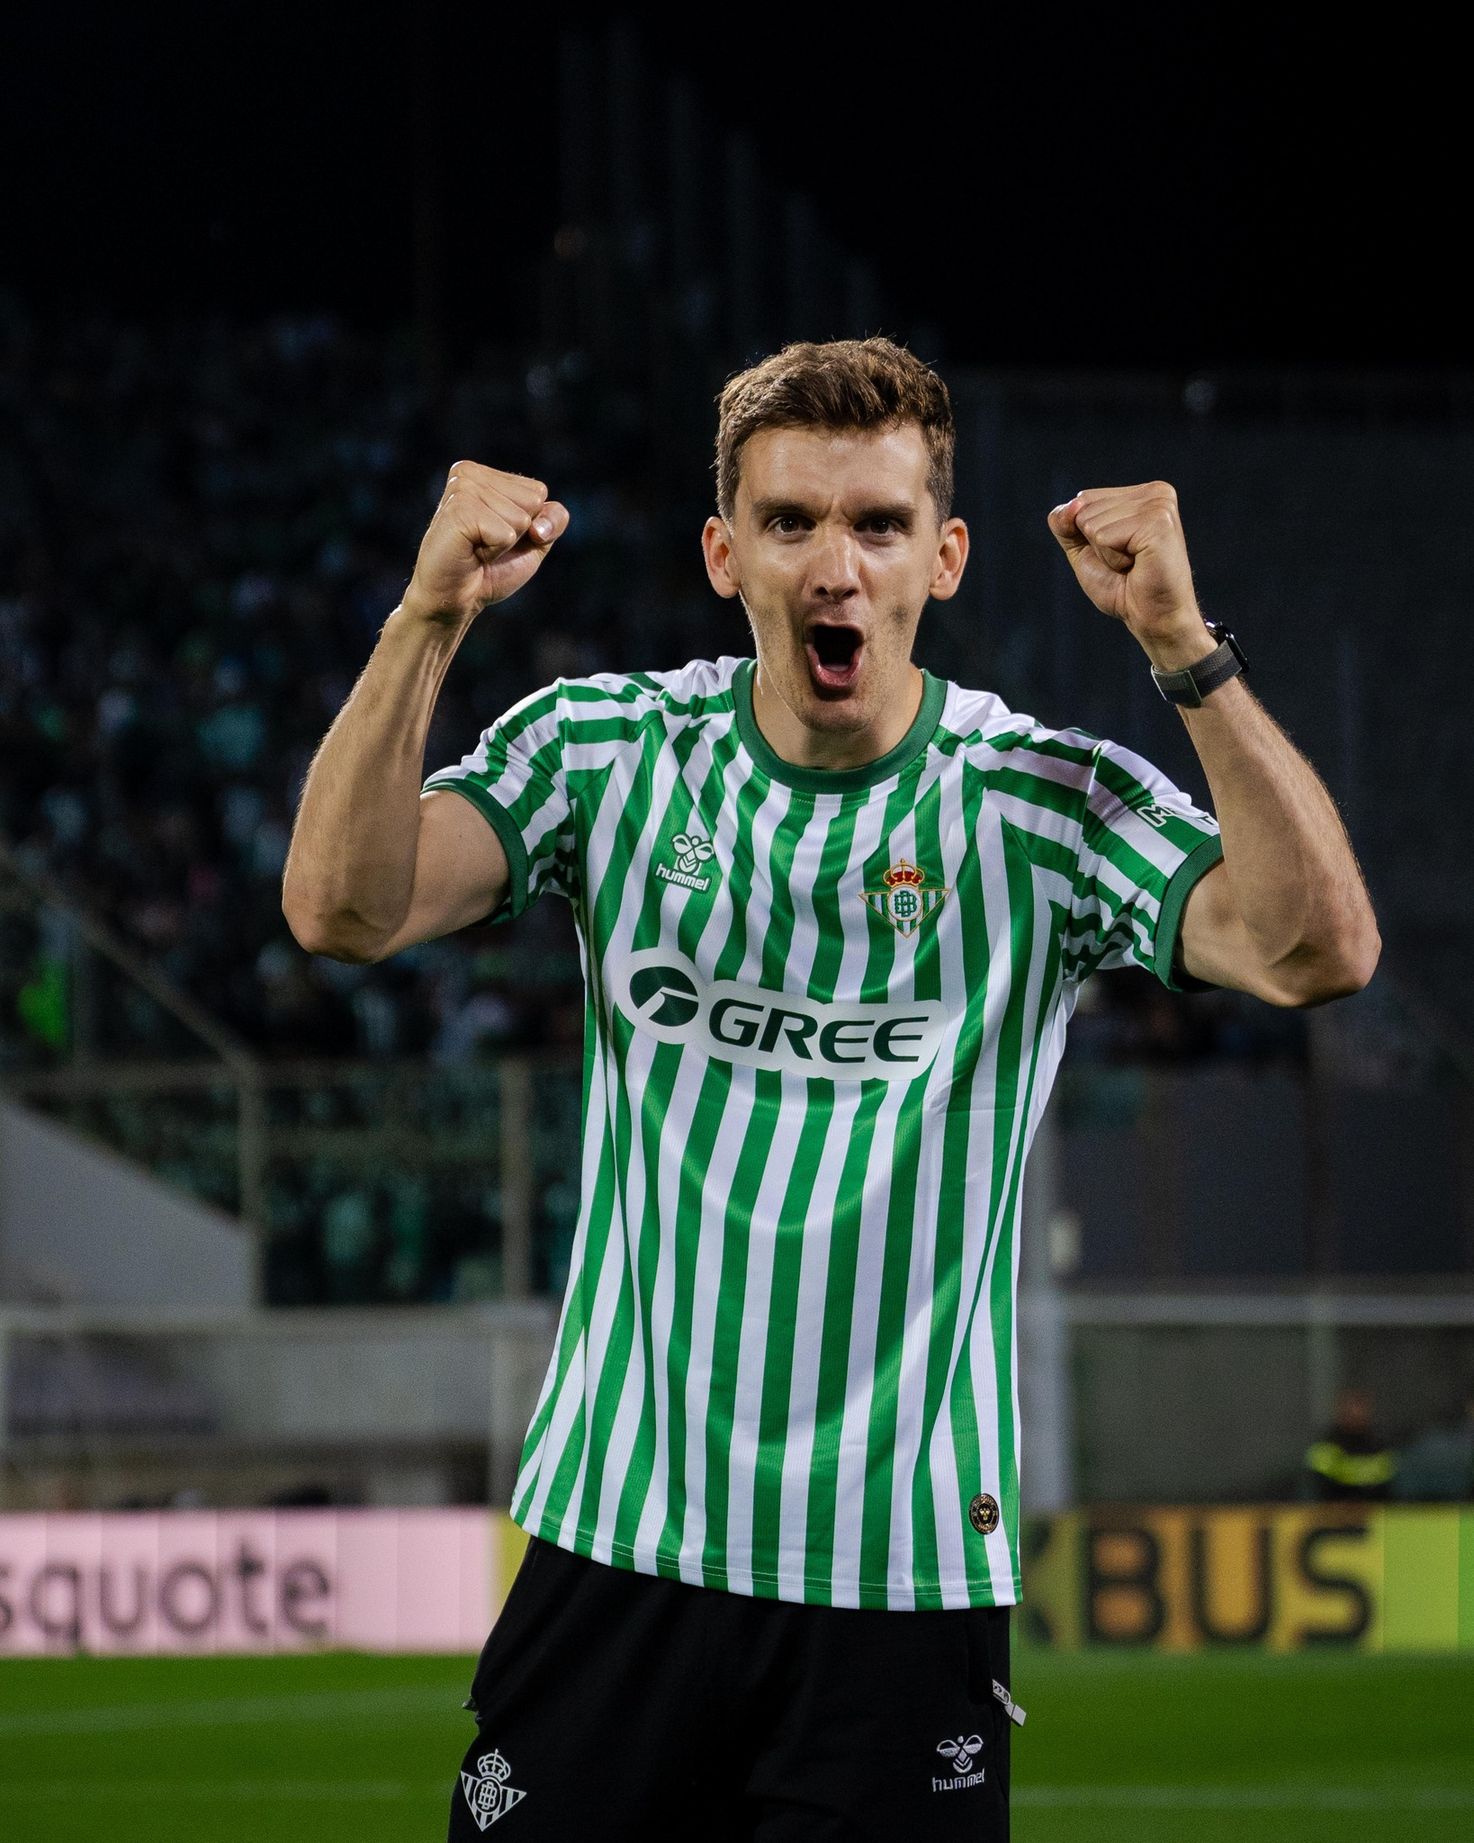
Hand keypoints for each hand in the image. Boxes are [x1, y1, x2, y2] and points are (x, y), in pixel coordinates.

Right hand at [401, 461, 569, 624]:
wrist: (454, 599)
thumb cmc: (490, 570)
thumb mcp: (534, 542)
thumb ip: (554, 519)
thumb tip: (539, 526)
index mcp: (483, 474)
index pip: (539, 492)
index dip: (530, 526)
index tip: (496, 536)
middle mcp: (469, 474)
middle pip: (533, 501)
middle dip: (518, 534)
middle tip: (485, 545)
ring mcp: (462, 489)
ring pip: (521, 518)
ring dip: (504, 545)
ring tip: (476, 548)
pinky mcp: (459, 510)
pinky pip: (506, 534)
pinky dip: (495, 553)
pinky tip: (470, 552)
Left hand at [1046, 481, 1211, 666]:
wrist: (1151, 617)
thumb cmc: (1121, 586)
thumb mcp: (1083, 550)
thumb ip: (1065, 523)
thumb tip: (1071, 507)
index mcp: (1142, 492)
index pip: (1083, 499)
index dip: (1087, 535)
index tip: (1118, 552)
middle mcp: (1154, 492)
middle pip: (1084, 509)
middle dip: (1096, 545)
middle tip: (1127, 563)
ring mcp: (1159, 505)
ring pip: (1091, 523)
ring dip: (1106, 554)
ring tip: (1134, 564)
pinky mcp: (1158, 523)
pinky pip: (1104, 536)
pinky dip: (1113, 559)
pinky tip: (1138, 565)